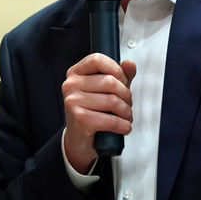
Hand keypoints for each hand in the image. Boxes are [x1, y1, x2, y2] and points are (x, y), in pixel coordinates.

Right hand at [62, 54, 136, 173]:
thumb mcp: (107, 90)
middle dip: (126, 95)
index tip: (123, 81)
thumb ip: (120, 75)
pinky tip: (124, 127)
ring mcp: (72, 101)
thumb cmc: (93, 111)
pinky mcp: (79, 118)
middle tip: (127, 104)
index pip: (97, 60)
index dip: (116, 70)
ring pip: (112, 101)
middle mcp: (70, 85)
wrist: (80, 139)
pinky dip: (122, 125)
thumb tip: (129, 64)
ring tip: (126, 116)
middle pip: (109, 82)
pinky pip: (110, 120)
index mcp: (76, 73)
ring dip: (126, 112)